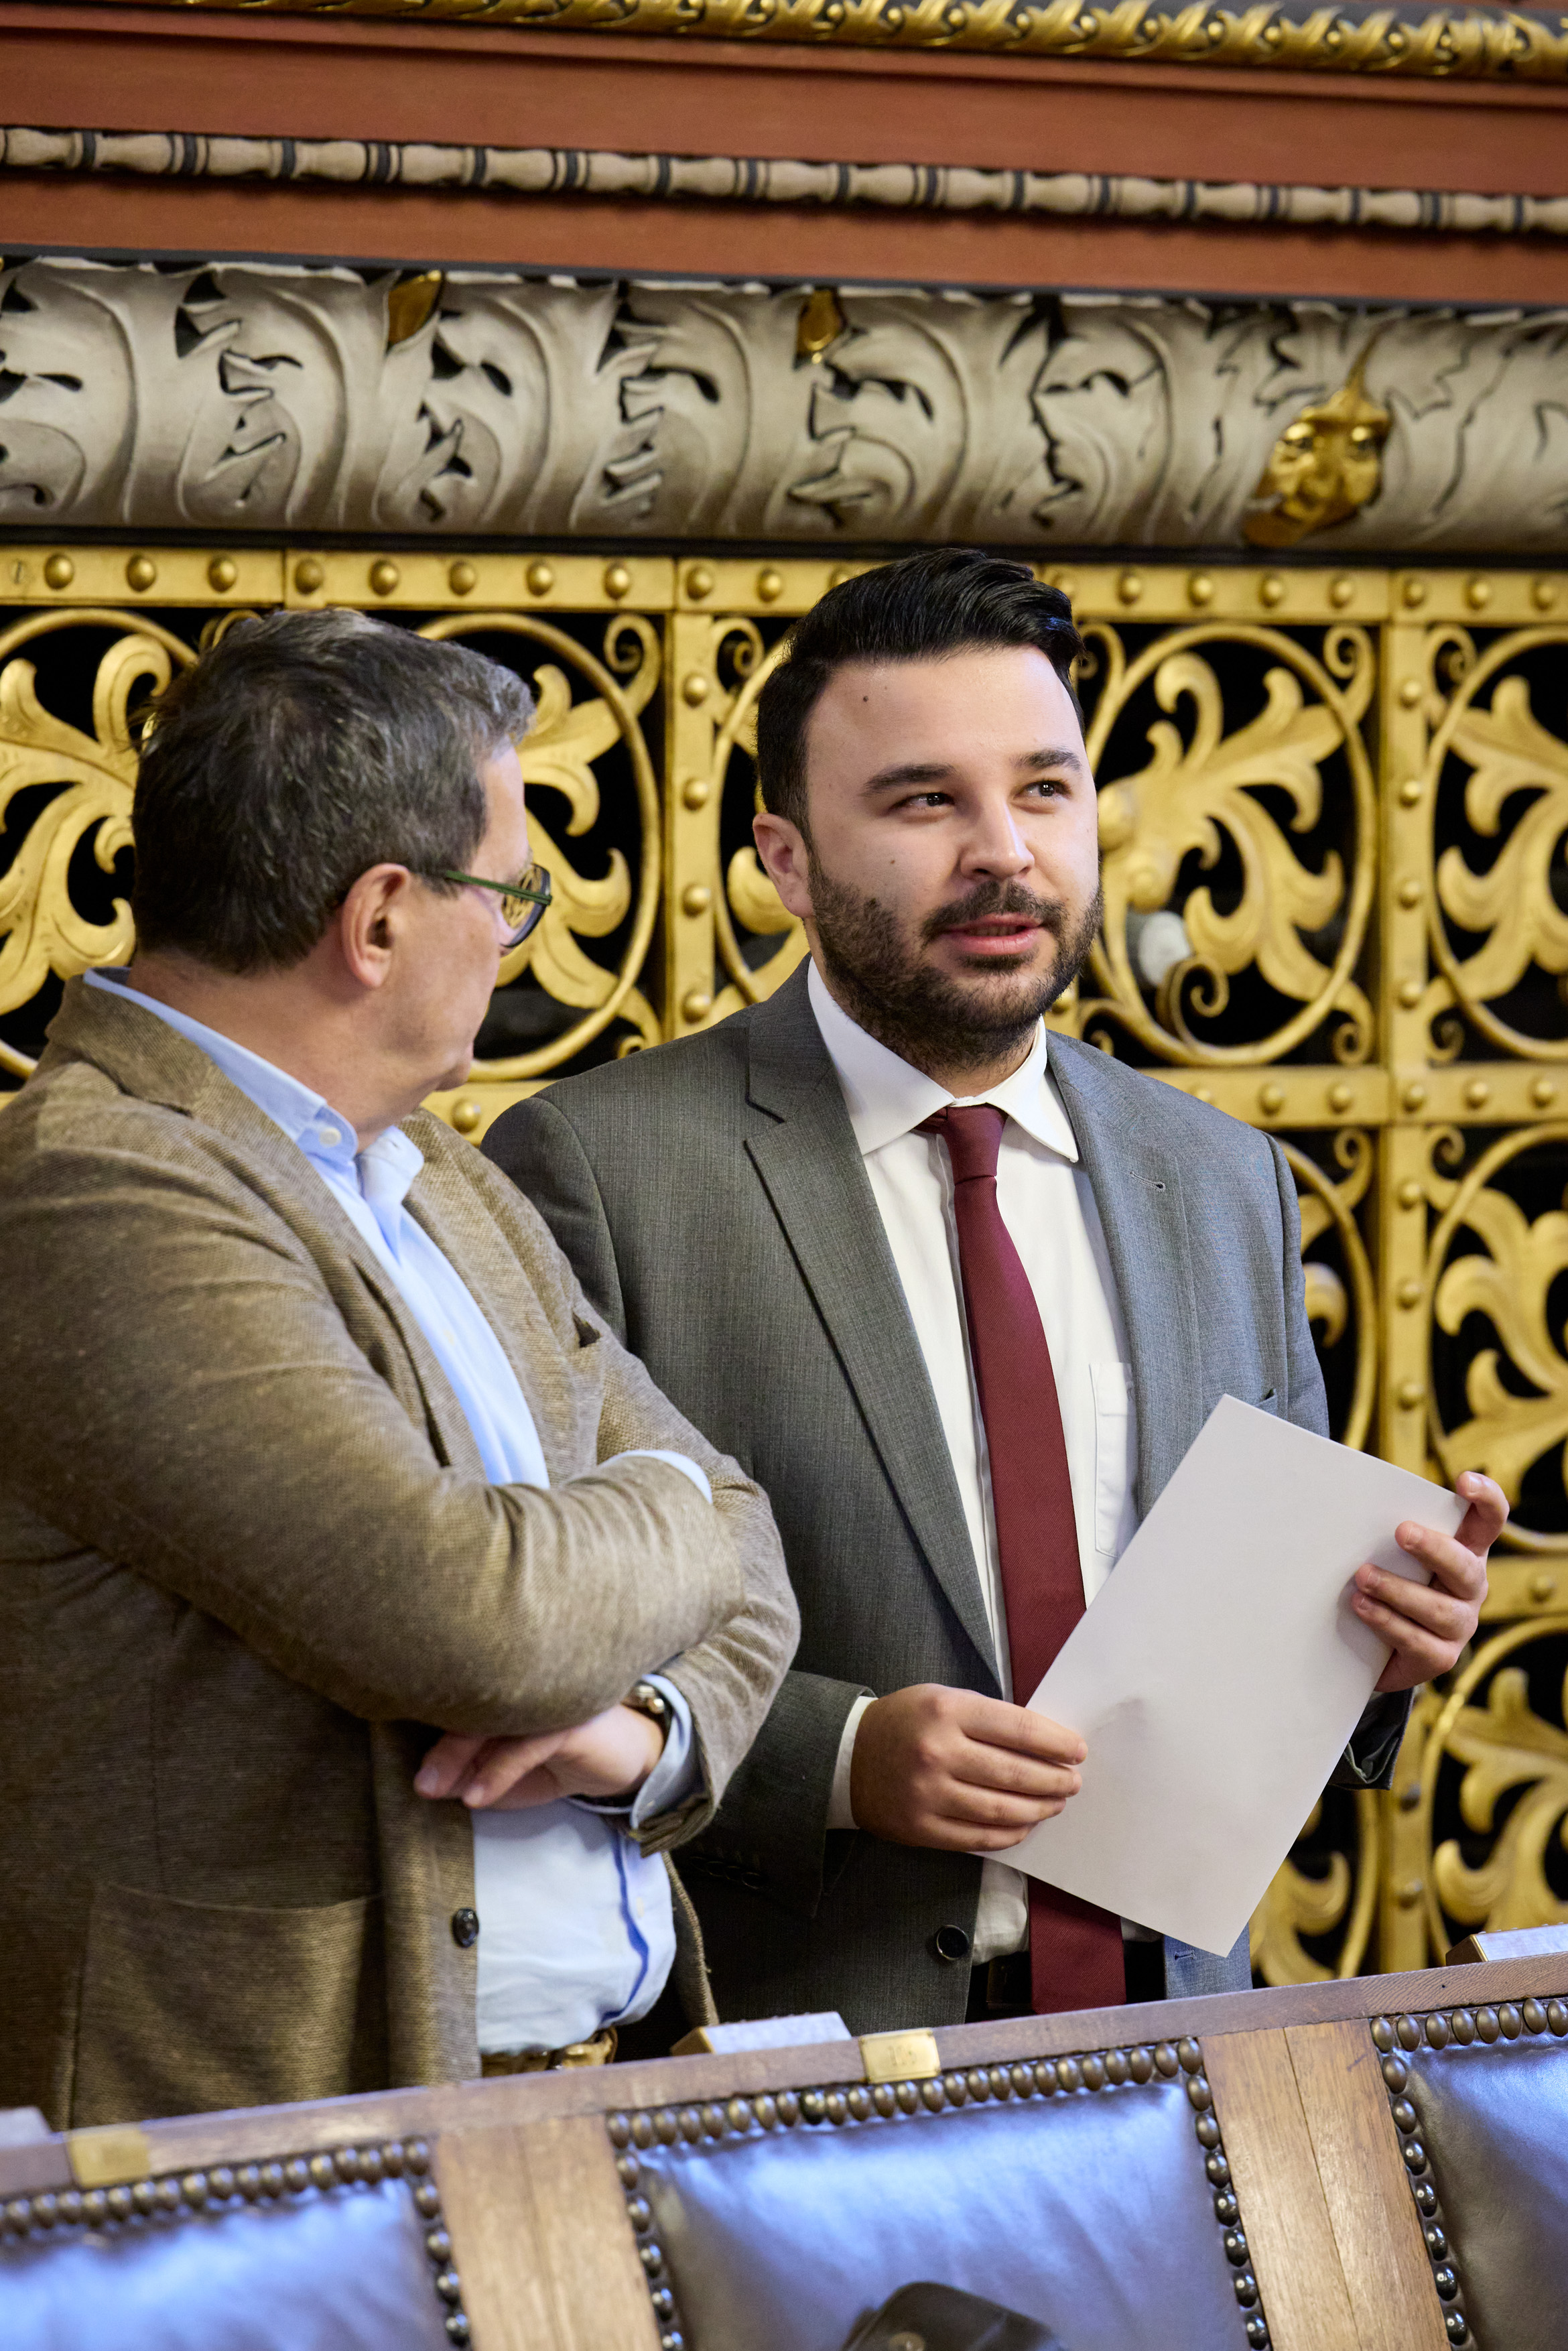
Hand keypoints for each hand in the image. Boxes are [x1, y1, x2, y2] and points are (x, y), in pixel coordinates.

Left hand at [414, 1703, 665, 1810]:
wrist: (628, 1758)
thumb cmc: (561, 1762)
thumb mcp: (507, 1780)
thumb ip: (471, 1777)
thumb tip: (428, 1785)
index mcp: (505, 1691)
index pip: (459, 1706)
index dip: (429, 1735)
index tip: (411, 1771)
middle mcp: (525, 1685)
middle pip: (470, 1708)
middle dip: (440, 1750)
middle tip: (418, 1784)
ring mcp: (549, 1695)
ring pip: (493, 1721)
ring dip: (458, 1759)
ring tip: (433, 1789)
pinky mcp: (572, 1714)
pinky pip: (526, 1743)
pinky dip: (497, 1771)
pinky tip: (477, 1798)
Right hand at [849, 1683, 1084, 1852]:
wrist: (847, 1757)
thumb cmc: (904, 1722)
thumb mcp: (942, 1699)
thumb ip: (987, 1718)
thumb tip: (1043, 1744)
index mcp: (946, 1711)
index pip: (1017, 1728)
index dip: (1055, 1742)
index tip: (1077, 1751)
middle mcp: (937, 1753)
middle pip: (1014, 1772)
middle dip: (1054, 1780)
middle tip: (1073, 1782)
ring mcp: (928, 1795)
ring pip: (1000, 1809)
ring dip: (1037, 1809)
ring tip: (1055, 1804)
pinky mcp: (921, 1828)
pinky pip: (977, 1836)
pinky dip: (1008, 1833)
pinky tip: (1024, 1825)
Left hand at [1351, 1470, 1505, 1693]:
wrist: (1373, 1648)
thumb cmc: (1384, 1582)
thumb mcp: (1390, 1553)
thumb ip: (1385, 1531)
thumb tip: (1344, 1501)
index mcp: (1464, 1551)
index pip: (1489, 1521)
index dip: (1486, 1499)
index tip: (1463, 1481)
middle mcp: (1470, 1587)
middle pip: (1465, 1566)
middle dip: (1434, 1548)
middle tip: (1401, 1532)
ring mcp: (1459, 1625)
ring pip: (1439, 1609)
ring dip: (1398, 1590)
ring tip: (1363, 1577)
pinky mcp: (1440, 1657)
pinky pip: (1418, 1641)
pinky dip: (1387, 1622)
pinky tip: (1362, 1607)